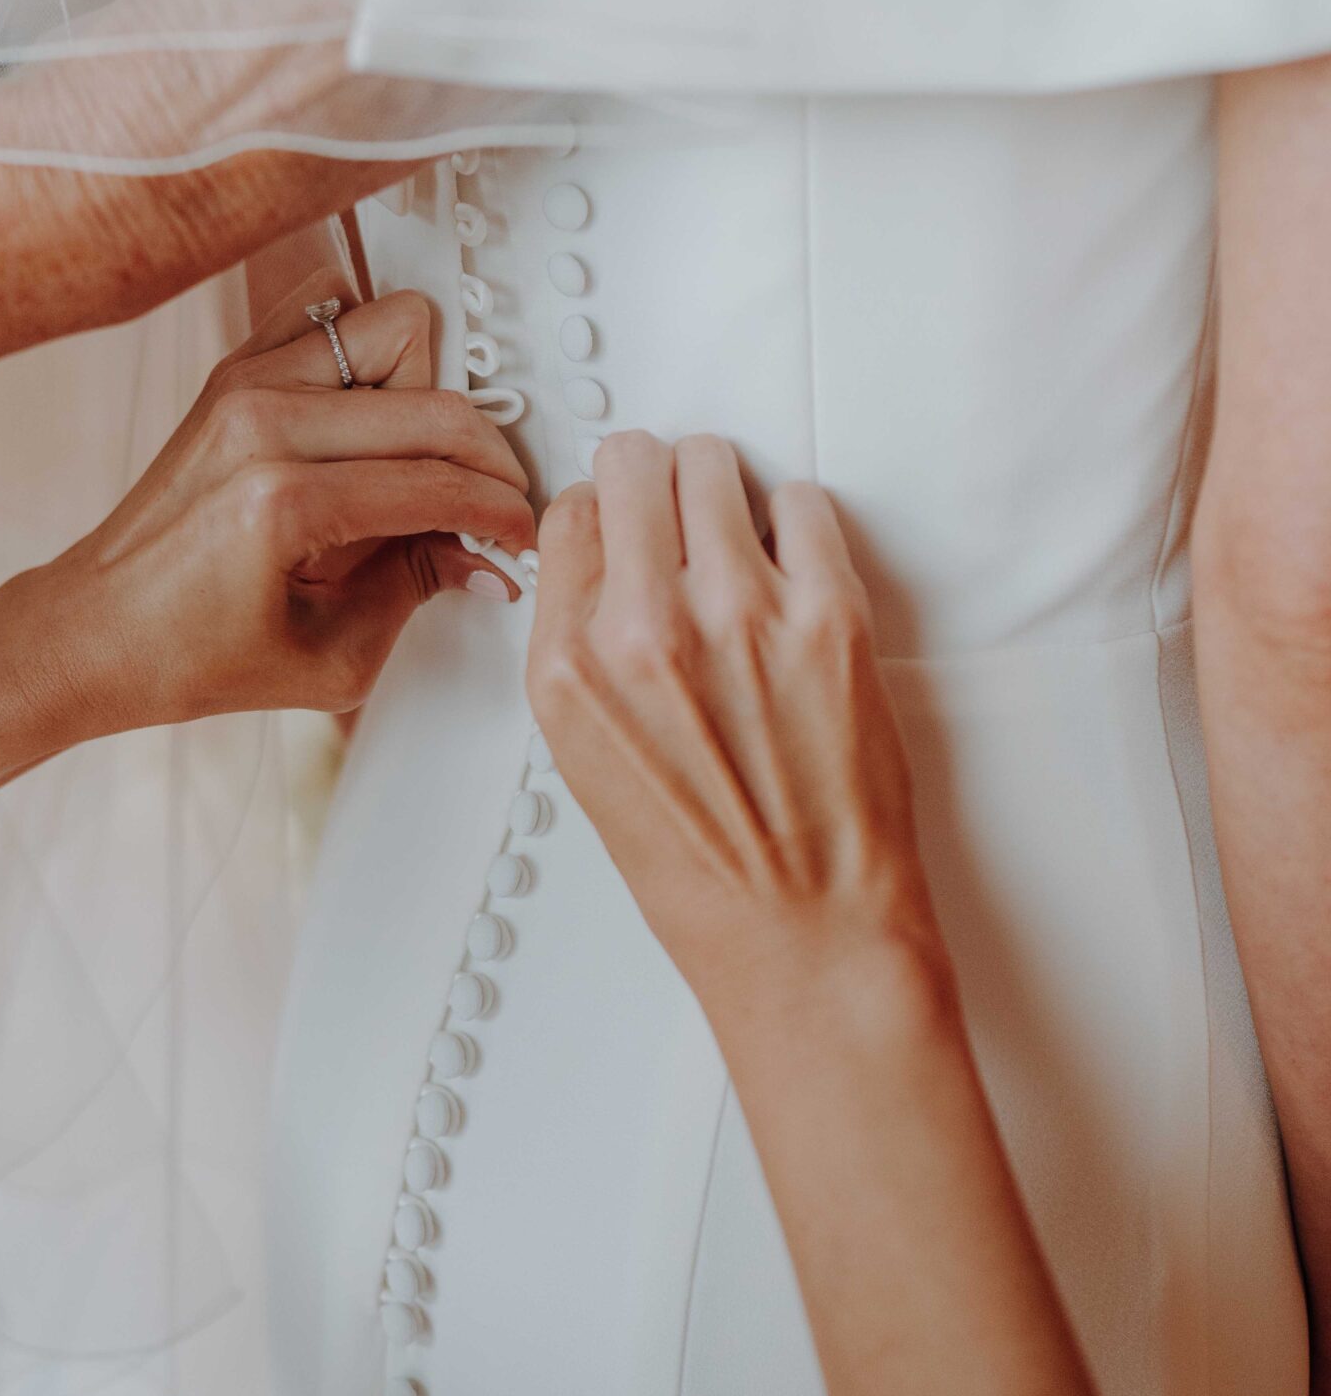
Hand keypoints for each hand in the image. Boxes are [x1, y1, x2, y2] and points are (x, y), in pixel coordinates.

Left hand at [0, 289, 533, 743]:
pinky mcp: (232, 370)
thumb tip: (483, 553)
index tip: (513, 534)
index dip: (498, 513)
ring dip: (427, 389)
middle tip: (486, 502)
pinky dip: (367, 344)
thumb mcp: (330, 660)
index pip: (437, 482)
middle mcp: (261, 421)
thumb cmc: (185, 653)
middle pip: (433, 399)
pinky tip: (374, 408)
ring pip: (393, 324)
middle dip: (483, 457)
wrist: (94, 631)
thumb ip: (419, 590)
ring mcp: (244, 382)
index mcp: (281, 500)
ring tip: (421, 453)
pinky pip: (329, 305)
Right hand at [527, 431, 944, 1033]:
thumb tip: (603, 566)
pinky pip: (803, 502)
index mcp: (570, 669)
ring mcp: (740, 615)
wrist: (804, 932)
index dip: (600, 512)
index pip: (568, 516)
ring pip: (714, 463)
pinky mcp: (829, 616)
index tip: (622, 519)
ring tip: (734, 526)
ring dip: (721, 485)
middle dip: (653, 475)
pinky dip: (795, 520)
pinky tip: (792, 562)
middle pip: (634, 464)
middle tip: (674, 500)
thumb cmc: (704, 871)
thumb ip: (583, 652)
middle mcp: (645, 631)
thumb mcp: (586, 759)